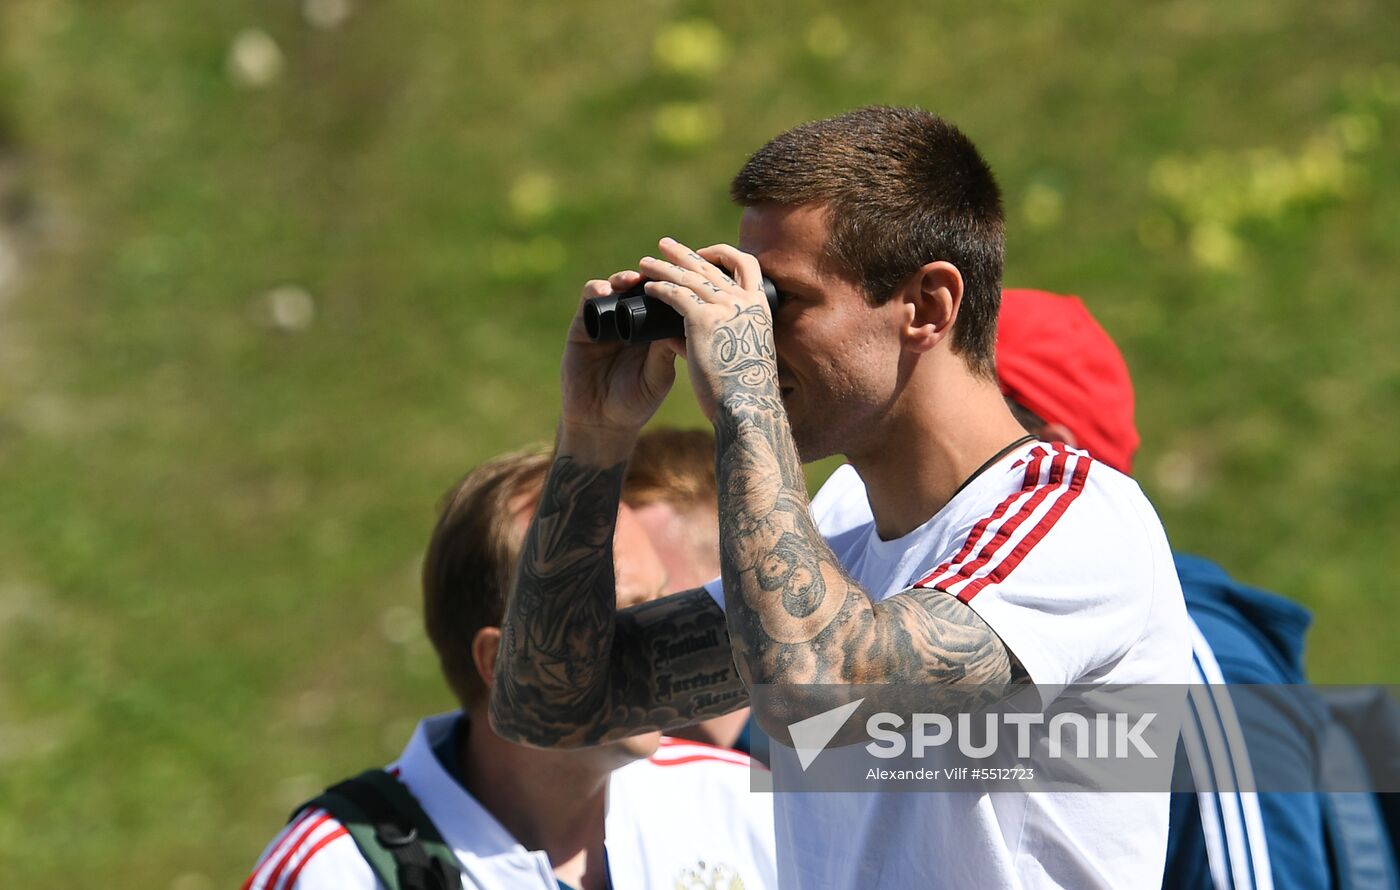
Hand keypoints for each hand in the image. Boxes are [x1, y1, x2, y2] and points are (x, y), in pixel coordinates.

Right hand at [559, 273, 678, 453]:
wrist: (600, 421)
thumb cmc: (635, 403)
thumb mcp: (658, 377)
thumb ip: (665, 352)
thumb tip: (682, 319)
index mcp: (655, 331)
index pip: (665, 299)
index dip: (672, 286)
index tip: (682, 279)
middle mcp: (632, 320)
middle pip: (642, 288)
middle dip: (650, 277)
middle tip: (657, 273)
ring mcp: (608, 320)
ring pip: (617, 287)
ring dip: (624, 278)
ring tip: (632, 280)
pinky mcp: (584, 324)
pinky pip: (589, 299)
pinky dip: (597, 290)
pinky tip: (605, 291)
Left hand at [636, 238, 776, 420]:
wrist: (746, 407)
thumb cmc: (744, 391)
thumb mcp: (740, 355)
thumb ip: (714, 339)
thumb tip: (677, 335)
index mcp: (760, 308)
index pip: (746, 265)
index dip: (722, 255)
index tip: (703, 255)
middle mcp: (744, 301)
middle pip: (711, 265)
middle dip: (685, 253)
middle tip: (665, 245)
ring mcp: (725, 307)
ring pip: (689, 276)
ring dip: (664, 267)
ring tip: (644, 264)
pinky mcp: (703, 319)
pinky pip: (675, 294)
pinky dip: (659, 288)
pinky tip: (647, 289)